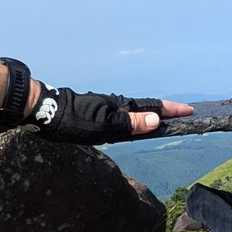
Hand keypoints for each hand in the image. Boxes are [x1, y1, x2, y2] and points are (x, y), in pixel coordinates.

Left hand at [24, 80, 193, 143]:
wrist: (42, 109)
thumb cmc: (72, 121)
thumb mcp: (104, 126)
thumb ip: (130, 124)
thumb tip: (156, 121)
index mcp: (121, 107)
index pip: (153, 107)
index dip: (171, 109)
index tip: (190, 111)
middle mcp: (115, 104)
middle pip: (146, 107)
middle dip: (165, 111)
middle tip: (181, 115)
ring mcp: (105, 107)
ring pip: (133, 110)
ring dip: (149, 114)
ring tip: (162, 121)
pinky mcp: (95, 111)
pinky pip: (122, 114)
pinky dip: (134, 118)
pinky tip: (131, 124)